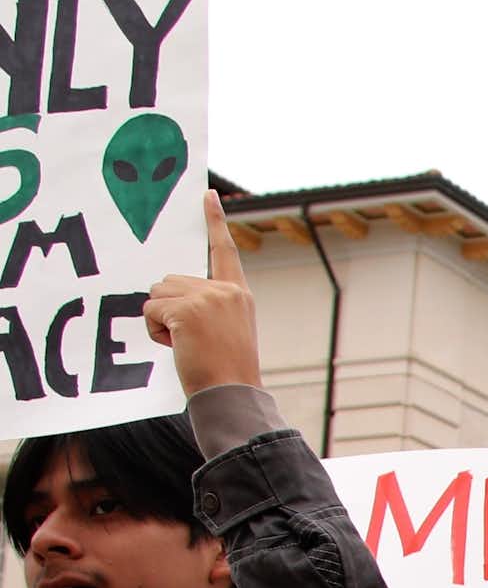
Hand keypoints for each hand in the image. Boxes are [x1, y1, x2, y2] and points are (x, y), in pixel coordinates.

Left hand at [141, 193, 260, 396]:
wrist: (232, 393)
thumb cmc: (227, 371)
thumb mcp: (226, 330)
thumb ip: (207, 305)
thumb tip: (163, 295)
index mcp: (238, 294)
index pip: (224, 250)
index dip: (215, 220)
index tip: (207, 194)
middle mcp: (224, 290)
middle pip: (171, 280)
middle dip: (169, 308)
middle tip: (192, 339)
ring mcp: (206, 297)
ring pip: (157, 294)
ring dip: (160, 320)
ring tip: (186, 343)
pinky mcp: (186, 308)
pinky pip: (150, 310)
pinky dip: (155, 330)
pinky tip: (178, 346)